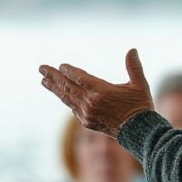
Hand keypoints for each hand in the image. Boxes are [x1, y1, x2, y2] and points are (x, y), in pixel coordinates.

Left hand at [39, 48, 153, 137]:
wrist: (139, 132)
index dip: (68, 71)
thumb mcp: (140, 85)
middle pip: (67, 87)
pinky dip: (66, 100)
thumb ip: (134, 67)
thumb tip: (132, 49)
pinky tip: (62, 96)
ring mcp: (87, 114)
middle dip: (53, 77)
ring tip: (43, 81)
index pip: (79, 78)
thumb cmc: (140, 107)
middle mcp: (91, 103)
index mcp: (101, 91)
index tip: (60, 65)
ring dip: (55, 88)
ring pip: (67, 98)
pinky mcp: (87, 122)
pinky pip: (73, 109)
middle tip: (41, 68)